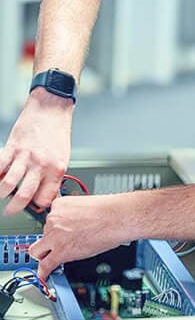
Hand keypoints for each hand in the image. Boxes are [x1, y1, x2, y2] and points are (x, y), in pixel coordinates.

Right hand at [0, 88, 72, 214]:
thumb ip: (52, 176)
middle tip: (11, 210)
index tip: (32, 207)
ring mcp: (25, 156)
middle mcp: (41, 164)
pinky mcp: (12, 147)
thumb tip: (43, 195)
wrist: (51, 109)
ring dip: (1, 193)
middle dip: (14, 208)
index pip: (45, 198)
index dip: (37, 206)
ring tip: (2, 193)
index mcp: (56, 169)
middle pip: (24, 196)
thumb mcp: (63, 157)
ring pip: (7, 185)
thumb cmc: (57, 132)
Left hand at [29, 194, 127, 279]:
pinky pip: (45, 266)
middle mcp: (53, 219)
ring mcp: (54, 236)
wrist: (119, 217)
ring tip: (54, 260)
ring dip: (47, 256)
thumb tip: (75, 227)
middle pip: (42, 235)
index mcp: (60, 205)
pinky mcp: (61, 252)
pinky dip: (44, 273)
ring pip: (39, 251)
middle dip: (50, 243)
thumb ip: (74, 216)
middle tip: (58, 247)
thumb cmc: (110, 211)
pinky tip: (46, 276)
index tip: (59, 234)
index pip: (49, 220)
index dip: (56, 229)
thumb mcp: (86, 206)